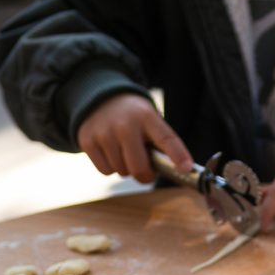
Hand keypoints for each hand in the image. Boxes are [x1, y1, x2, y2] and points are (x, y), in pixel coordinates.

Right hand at [76, 93, 192, 182]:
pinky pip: (105, 171)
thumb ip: (161, 144)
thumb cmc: (134, 118)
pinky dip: (110, 167)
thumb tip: (177, 172)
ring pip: (121, 171)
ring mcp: (104, 133)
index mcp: (147, 117)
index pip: (166, 138)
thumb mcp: (151, 121)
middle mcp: (125, 125)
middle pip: (139, 168)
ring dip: (126, 168)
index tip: (186, 169)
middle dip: (146, 175)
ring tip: (125, 150)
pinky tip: (111, 151)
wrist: (101, 98)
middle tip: (147, 170)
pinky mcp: (87, 141)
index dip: (177, 155)